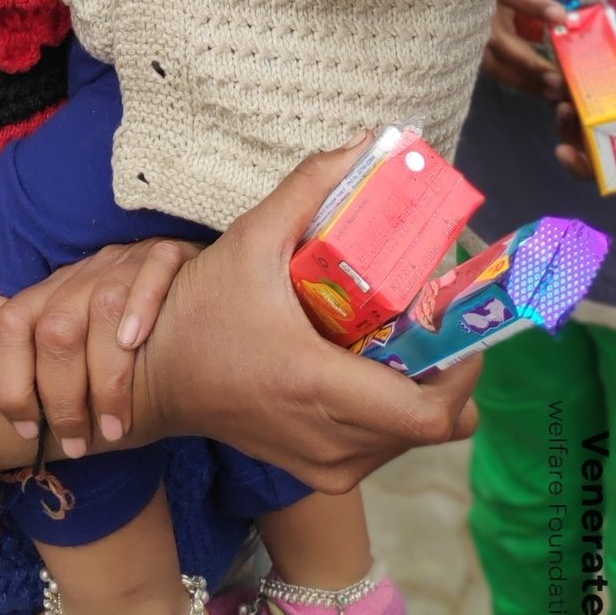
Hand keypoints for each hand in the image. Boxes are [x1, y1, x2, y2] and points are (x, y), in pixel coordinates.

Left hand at [0, 237, 200, 452]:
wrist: (192, 308)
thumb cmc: (115, 334)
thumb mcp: (64, 336)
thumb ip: (15, 333)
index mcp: (50, 293)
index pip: (10, 324)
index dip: (11, 381)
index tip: (27, 431)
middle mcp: (83, 275)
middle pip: (57, 329)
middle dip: (64, 396)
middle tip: (80, 444)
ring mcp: (127, 264)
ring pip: (103, 308)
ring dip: (109, 377)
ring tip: (116, 427)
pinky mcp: (172, 255)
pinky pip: (155, 270)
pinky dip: (142, 307)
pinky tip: (137, 345)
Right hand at [133, 140, 479, 493]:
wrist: (152, 380)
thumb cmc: (199, 311)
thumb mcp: (251, 238)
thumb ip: (309, 187)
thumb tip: (366, 141)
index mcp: (317, 384)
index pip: (428, 411)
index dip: (463, 367)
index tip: (456, 313)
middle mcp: (331, 438)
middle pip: (437, 423)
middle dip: (450, 364)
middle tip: (435, 311)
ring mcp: (327, 464)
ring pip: (416, 438)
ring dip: (425, 385)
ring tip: (405, 330)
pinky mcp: (321, 473)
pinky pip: (386, 447)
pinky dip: (396, 407)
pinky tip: (373, 360)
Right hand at [481, 0, 615, 99]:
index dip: (535, 5)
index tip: (563, 16)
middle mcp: (481, 7)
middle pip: (498, 39)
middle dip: (527, 60)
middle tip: (559, 77)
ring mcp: (476, 29)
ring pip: (494, 61)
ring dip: (523, 78)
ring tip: (554, 91)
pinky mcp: (478, 45)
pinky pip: (495, 69)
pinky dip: (518, 82)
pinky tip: (544, 91)